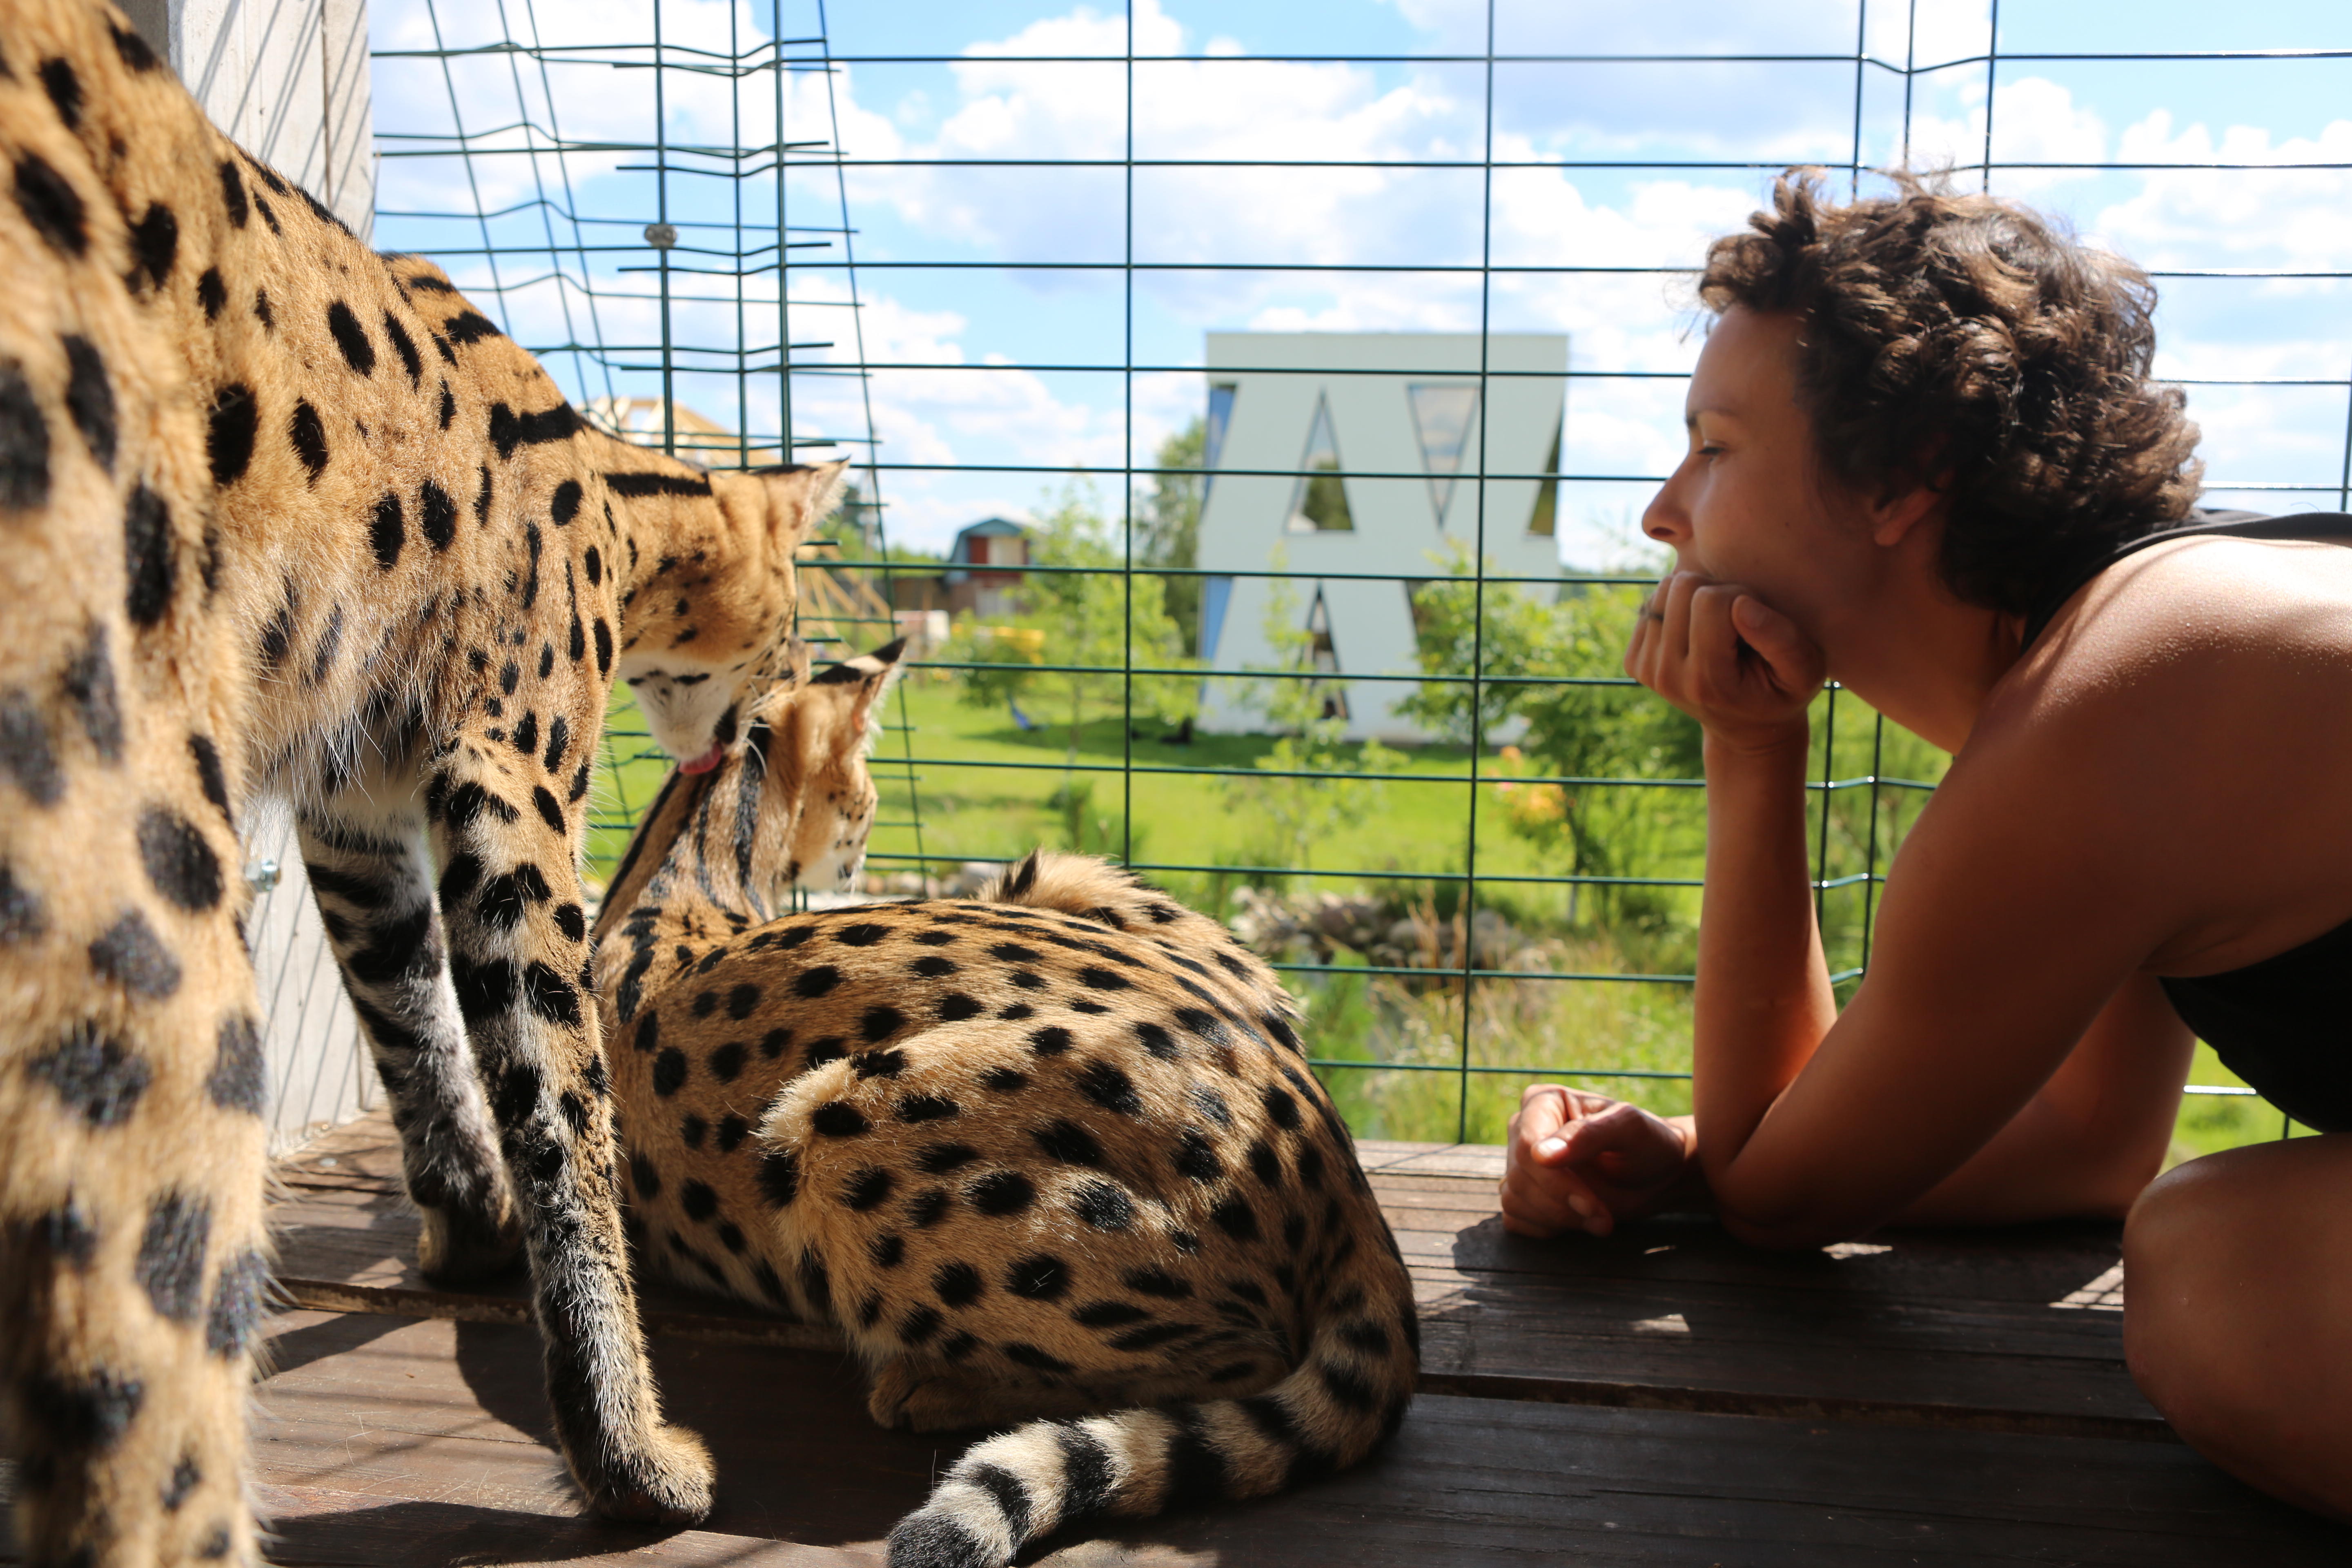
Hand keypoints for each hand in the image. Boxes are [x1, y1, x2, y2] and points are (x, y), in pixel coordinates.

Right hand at [1500, 1085, 1692, 1238]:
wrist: (1657, 1176)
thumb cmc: (1646, 1144)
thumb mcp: (1629, 1130)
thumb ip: (1589, 1135)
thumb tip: (1541, 1155)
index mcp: (1543, 1102)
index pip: (1527, 1145)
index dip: (1554, 1180)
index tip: (1590, 1204)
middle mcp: (1523, 1130)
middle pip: (1520, 1176)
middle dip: (1562, 1204)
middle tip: (1604, 1219)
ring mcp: (1521, 1164)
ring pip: (1514, 1200)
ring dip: (1559, 1218)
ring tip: (1599, 1219)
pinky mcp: (1524, 1194)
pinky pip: (1516, 1219)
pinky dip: (1547, 1228)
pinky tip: (1578, 1221)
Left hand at [1625, 570, 1825, 751]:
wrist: (1746, 726)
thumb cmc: (1782, 692)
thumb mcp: (1804, 672)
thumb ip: (1783, 640)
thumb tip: (1741, 605)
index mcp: (1706, 681)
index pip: (1711, 601)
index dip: (1742, 596)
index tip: (1756, 622)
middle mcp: (1667, 677)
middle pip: (1682, 587)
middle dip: (1717, 592)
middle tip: (1737, 623)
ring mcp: (1646, 670)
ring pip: (1665, 589)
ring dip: (1697, 597)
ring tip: (1719, 628)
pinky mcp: (1634, 662)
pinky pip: (1654, 601)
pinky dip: (1679, 607)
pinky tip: (1698, 634)